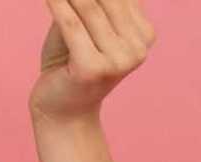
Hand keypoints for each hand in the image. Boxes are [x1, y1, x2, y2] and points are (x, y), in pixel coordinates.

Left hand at [30, 0, 156, 125]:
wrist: (61, 111)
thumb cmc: (69, 66)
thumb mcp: (84, 29)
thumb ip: (90, 3)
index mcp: (144, 34)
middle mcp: (138, 47)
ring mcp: (119, 60)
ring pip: (88, 8)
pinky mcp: (93, 69)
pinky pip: (71, 25)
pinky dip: (57, 4)